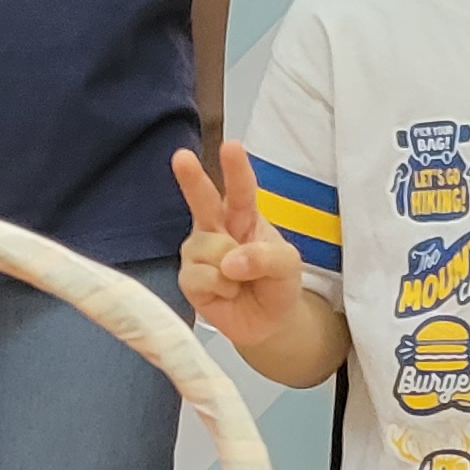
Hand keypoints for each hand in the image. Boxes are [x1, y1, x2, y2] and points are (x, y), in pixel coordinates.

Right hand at [172, 139, 309, 354]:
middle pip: (203, 200)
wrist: (269, 323)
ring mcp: (198, 252)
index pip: (240, 189)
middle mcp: (215, 227)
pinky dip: (220, 289)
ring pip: (207, 248)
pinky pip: (201, 277)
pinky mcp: (188, 279)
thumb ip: (266, 257)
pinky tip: (227, 294)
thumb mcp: (288, 265)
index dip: (235, 168)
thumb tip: (229, 263)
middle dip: (191, 178)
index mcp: (243, 215)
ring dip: (229, 269)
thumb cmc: (278, 283)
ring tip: (239, 281)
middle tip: (182, 157)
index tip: (231, 146)